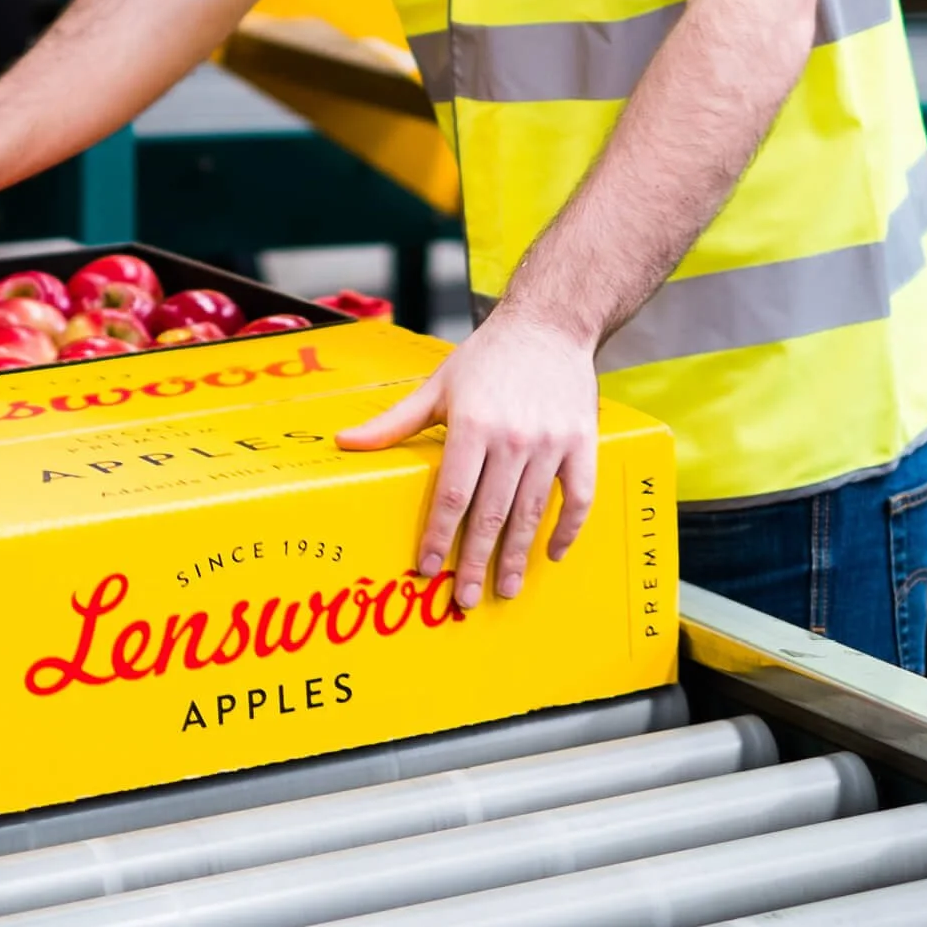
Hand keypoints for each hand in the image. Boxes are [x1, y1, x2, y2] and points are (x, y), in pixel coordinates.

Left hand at [336, 314, 598, 608]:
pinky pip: (578, 496)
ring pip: (531, 512)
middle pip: (490, 513)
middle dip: (476, 561)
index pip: (452, 494)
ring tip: (505, 589)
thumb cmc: (487, 358)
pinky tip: (551, 553)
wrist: (548, 325)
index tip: (427, 569)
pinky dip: (567, 529)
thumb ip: (393, 422)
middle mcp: (512, 437)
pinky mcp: (582, 442)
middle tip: (466, 601)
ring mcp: (550, 442)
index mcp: (472, 424)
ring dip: (517, 556)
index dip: (438, 535)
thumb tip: (344, 441)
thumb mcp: (436, 386)